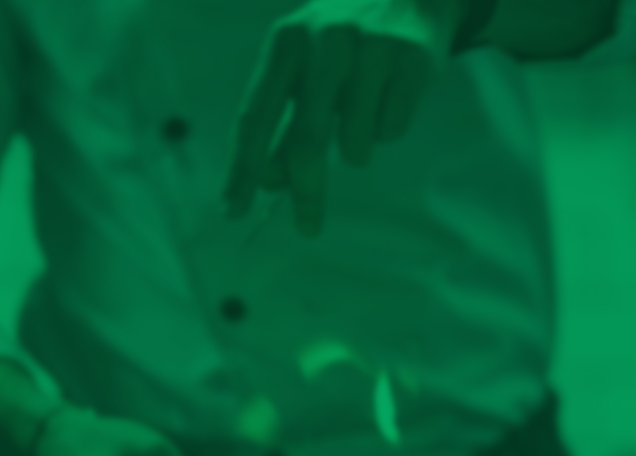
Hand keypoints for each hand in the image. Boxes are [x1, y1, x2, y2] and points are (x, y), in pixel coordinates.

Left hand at [221, 0, 465, 236]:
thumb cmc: (341, 44)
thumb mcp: (302, 73)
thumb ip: (282, 125)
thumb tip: (267, 182)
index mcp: (284, 43)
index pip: (254, 117)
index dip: (241, 169)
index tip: (232, 212)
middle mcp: (323, 39)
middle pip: (307, 141)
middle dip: (306, 192)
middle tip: (307, 228)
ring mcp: (370, 46)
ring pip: (355, 143)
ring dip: (356, 149)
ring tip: (364, 116)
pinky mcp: (411, 58)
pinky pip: (391, 130)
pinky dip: (388, 128)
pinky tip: (391, 96)